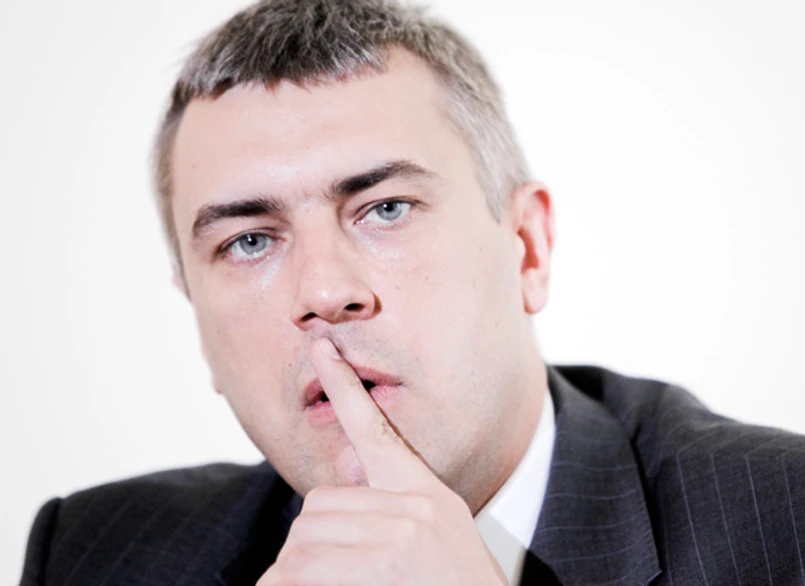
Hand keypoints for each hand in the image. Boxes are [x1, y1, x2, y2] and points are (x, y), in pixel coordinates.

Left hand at [257, 338, 506, 585]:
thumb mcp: (441, 538)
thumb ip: (394, 514)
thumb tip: (331, 503)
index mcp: (426, 496)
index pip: (377, 431)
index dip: (345, 388)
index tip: (321, 350)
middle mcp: (413, 508)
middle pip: (318, 504)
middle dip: (310, 543)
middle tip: (325, 575)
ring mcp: (398, 537)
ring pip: (303, 538)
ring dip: (297, 571)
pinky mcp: (381, 567)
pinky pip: (298, 569)